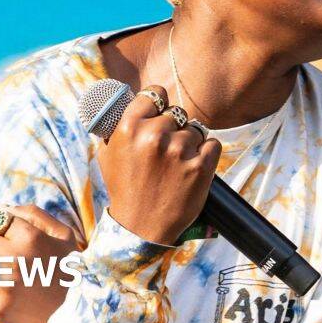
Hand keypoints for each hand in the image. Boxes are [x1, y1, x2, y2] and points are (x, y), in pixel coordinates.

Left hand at [0, 205, 83, 322]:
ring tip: (16, 281)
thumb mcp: (64, 237)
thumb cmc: (70, 272)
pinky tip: (7, 294)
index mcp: (31, 237)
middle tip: (13, 262)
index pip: (2, 222)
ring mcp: (3, 283)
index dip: (11, 233)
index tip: (20, 244)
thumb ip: (36, 216)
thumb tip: (8, 208)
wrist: (76, 314)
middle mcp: (14, 258)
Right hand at [97, 84, 221, 244]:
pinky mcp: (201, 166)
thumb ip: (120, 125)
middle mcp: (155, 135)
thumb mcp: (109, 153)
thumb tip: (130, 99)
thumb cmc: (125, 188)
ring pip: (195, 130)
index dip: (159, 103)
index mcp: (130, 127)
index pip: (155, 93)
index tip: (160, 112)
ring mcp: (180, 151)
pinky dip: (207, 153)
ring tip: (177, 165)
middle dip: (174, 128)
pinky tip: (193, 166)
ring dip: (190, 143)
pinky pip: (212, 143)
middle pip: (177, 113)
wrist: (140, 228)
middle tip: (166, 151)